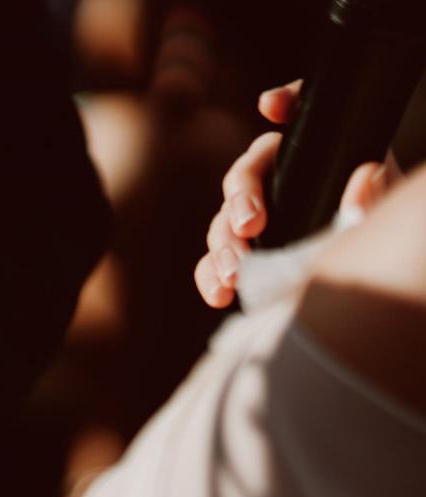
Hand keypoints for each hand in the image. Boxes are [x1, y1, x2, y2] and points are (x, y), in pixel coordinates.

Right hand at [195, 80, 403, 308]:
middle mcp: (272, 180)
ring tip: (236, 274)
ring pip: (221, 224)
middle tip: (251, 226)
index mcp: (309, 155)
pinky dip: (210, 277)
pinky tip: (221, 295)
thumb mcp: (385, 207)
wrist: (365, 272)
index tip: (274, 107)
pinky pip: (211, 263)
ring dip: (223, 247)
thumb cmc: (374, 225)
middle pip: (243, 176)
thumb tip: (366, 178)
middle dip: (240, 200)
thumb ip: (376, 192)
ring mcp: (248, 220)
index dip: (284, 103)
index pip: (294, 117)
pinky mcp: (236, 256)